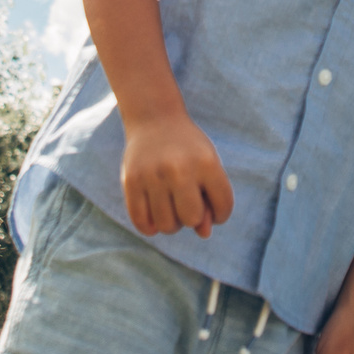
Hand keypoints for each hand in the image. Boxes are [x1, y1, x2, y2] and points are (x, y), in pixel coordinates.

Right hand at [120, 111, 232, 237]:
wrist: (154, 119)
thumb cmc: (188, 149)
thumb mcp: (207, 166)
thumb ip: (211, 200)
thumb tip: (204, 234)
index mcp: (206, 162)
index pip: (223, 207)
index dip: (221, 214)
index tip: (213, 207)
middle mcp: (179, 168)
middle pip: (191, 219)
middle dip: (192, 218)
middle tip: (187, 204)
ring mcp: (152, 174)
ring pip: (166, 225)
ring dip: (171, 223)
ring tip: (170, 207)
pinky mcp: (131, 180)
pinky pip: (141, 222)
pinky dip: (150, 227)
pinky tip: (154, 215)